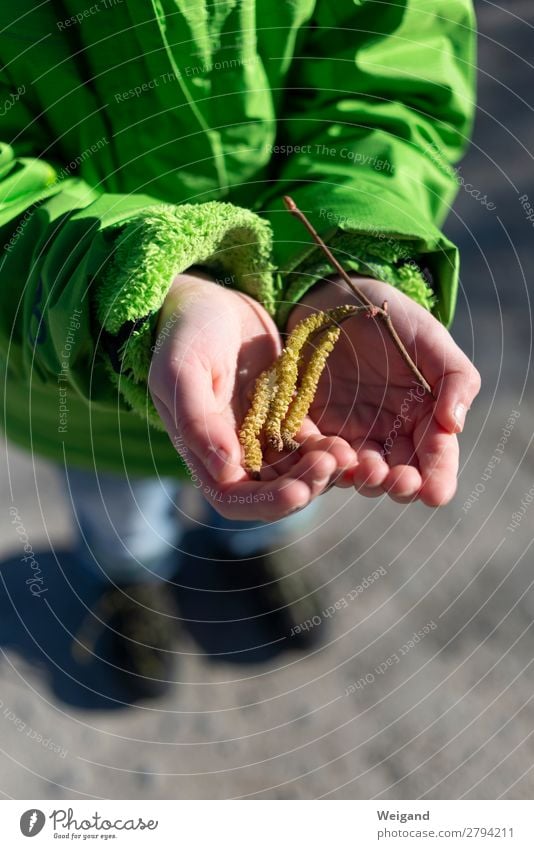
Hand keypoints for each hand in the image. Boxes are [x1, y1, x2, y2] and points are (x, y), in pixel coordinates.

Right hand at [148, 271, 355, 518]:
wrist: (206, 300)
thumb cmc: (185, 334)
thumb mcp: (181, 371)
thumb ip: (197, 421)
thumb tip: (224, 469)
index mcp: (202, 450)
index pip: (234, 498)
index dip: (266, 503)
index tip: (297, 491)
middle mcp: (233, 451)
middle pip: (272, 491)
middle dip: (302, 486)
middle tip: (329, 465)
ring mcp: (261, 434)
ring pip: (296, 471)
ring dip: (320, 470)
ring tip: (343, 454)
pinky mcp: (285, 415)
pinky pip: (310, 444)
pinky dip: (327, 449)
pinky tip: (344, 444)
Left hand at [287, 275, 480, 505]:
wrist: (339, 299)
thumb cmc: (394, 321)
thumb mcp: (431, 341)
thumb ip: (454, 380)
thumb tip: (455, 426)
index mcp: (423, 421)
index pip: (435, 459)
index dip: (436, 479)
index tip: (434, 493)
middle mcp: (386, 437)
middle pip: (395, 476)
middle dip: (398, 485)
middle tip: (398, 481)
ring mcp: (348, 435)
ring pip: (355, 472)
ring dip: (361, 477)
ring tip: (366, 468)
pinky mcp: (311, 426)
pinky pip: (312, 450)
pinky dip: (319, 456)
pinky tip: (327, 453)